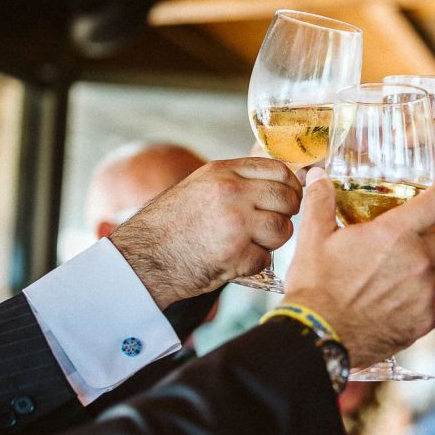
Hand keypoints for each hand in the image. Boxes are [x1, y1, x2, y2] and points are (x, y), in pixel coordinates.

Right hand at [111, 158, 301, 308]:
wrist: (143, 256)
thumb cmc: (170, 224)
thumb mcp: (199, 186)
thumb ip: (234, 181)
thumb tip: (276, 183)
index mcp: (223, 172)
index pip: (279, 170)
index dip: (291, 186)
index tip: (288, 198)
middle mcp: (232, 192)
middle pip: (287, 199)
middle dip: (286, 215)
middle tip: (272, 226)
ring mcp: (235, 224)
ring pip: (282, 230)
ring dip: (271, 242)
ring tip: (250, 244)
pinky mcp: (235, 255)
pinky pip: (265, 259)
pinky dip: (253, 264)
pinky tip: (234, 260)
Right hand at [283, 170, 434, 368]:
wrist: (317, 336)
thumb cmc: (315, 287)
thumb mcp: (313, 238)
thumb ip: (321, 201)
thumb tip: (318, 175)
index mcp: (395, 233)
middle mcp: (417, 260)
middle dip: (423, 237)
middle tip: (398, 246)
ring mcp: (424, 292)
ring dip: (424, 270)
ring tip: (394, 277)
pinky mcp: (424, 320)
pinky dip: (427, 301)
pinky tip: (403, 302)